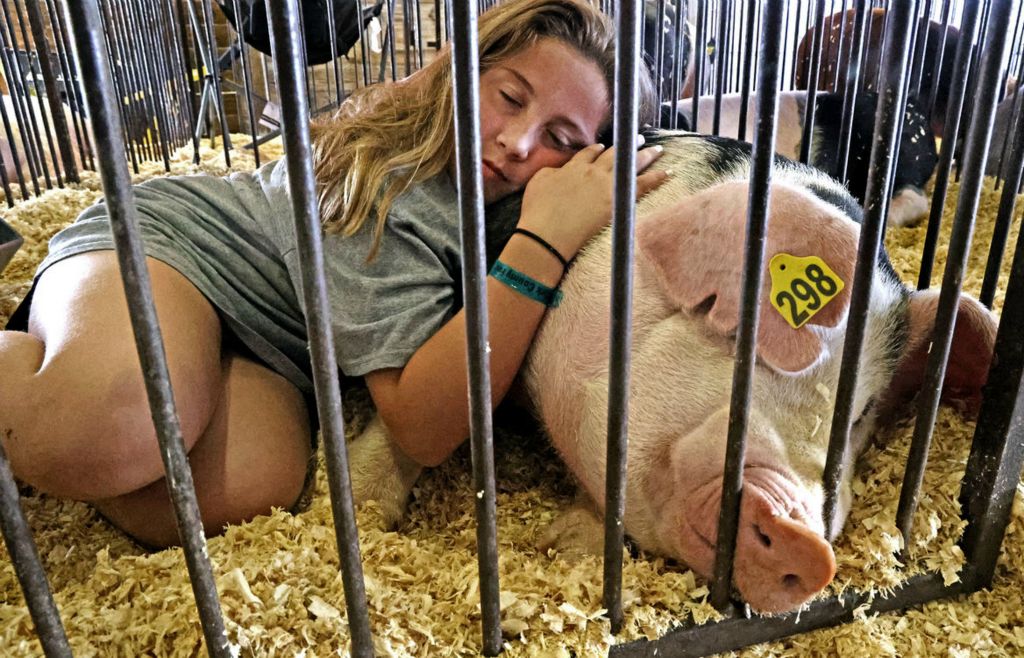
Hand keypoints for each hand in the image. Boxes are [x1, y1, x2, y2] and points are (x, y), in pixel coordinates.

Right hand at [516, 139, 667, 259]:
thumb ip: (553, 171)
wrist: (547, 232)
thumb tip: (560, 170)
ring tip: (656, 150)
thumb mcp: (539, 182)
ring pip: (630, 164)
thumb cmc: (537, 210)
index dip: (597, 149)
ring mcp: (607, 184)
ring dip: (645, 155)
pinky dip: (657, 177)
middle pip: (614, 153)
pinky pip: (643, 185)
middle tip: (638, 140)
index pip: (589, 153)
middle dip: (626, 146)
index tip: (603, 147)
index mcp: (574, 166)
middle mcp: (593, 171)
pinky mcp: (618, 201)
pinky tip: (668, 172)